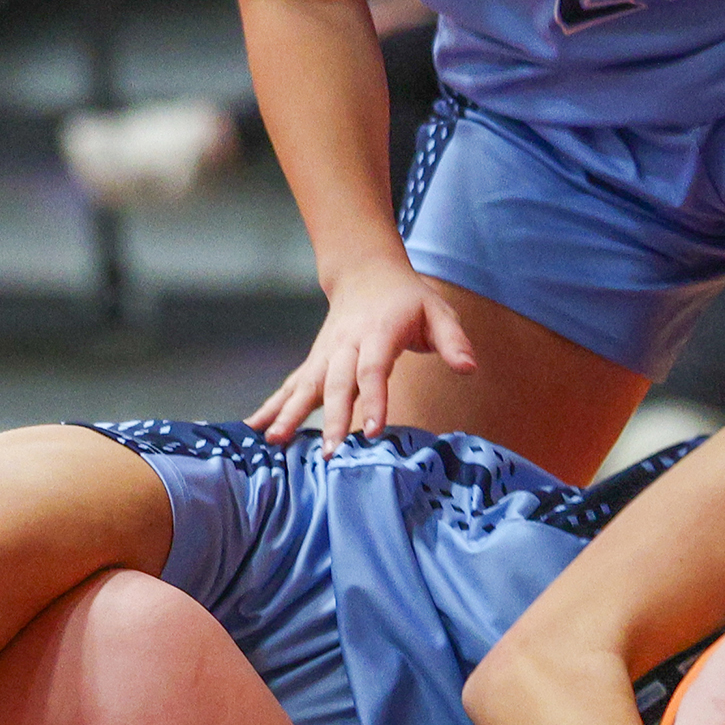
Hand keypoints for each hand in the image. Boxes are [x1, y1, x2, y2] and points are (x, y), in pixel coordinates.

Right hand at [249, 253, 475, 451]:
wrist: (366, 273)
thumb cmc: (408, 299)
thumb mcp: (438, 312)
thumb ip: (453, 341)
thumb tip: (469, 368)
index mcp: (378, 333)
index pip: (373, 369)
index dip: (372, 400)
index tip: (371, 430)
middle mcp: (346, 344)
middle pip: (335, 383)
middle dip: (329, 418)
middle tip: (328, 451)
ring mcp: (326, 354)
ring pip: (306, 385)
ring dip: (289, 414)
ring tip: (274, 442)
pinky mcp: (315, 362)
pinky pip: (291, 386)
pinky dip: (273, 406)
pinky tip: (255, 429)